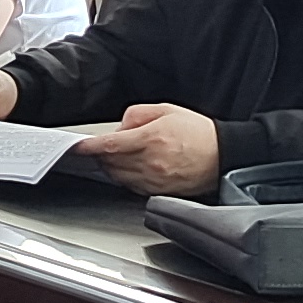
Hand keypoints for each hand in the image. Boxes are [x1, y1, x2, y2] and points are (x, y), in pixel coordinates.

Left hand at [71, 100, 224, 195]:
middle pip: (110, 163)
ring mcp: (154, 180)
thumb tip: (118, 128)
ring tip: (119, 155)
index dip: (89, 147)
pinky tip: (132, 167)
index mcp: (151, 139)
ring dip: (112, 166)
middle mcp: (150, 162)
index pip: (109, 146)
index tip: (78, 147)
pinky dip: (125, 177)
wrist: (224, 155)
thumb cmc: (198, 132)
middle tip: (102, 147)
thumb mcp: (167, 110)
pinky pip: (131, 186)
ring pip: (118, 176)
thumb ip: (137, 114)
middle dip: (101, 155)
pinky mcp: (159, 192)